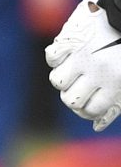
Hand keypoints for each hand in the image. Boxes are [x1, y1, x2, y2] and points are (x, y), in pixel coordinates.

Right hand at [45, 0, 120, 128]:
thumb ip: (115, 101)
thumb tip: (97, 126)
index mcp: (115, 83)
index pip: (90, 110)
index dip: (87, 110)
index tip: (89, 104)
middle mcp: (96, 72)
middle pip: (70, 100)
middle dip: (74, 96)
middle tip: (80, 88)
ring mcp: (80, 56)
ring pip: (58, 81)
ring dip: (64, 77)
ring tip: (73, 70)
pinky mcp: (69, 40)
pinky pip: (51, 57)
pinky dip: (55, 56)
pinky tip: (67, 53)